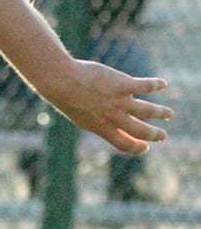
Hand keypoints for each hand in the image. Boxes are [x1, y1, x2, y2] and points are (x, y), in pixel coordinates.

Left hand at [40, 58, 170, 154]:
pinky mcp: (122, 84)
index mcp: (101, 127)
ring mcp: (119, 101)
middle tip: (163, 136)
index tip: (145, 147)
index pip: (124, 144)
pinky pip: (145, 86)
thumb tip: (96, 120)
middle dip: (154, 135)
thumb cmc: (63, 95)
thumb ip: (90, 119)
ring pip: (148, 111)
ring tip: (169, 113)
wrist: (60, 80)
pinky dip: (156, 85)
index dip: (136, 147)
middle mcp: (113, 117)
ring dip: (161, 113)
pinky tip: (163, 84)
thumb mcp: (76, 113)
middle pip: (141, 131)